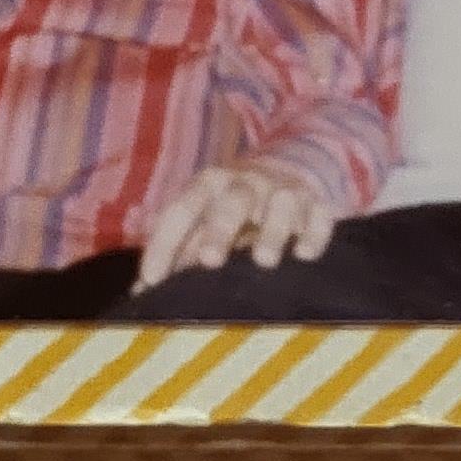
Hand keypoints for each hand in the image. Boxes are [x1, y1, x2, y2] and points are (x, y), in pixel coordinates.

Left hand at [136, 161, 337, 288]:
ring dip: (272, 230)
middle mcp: (246, 183)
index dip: (165, 242)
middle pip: (233, 199)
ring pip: (281, 202)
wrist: (288, 166)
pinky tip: (302, 254)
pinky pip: (319, 215)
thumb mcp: (202, 219)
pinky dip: (314, 233)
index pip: (182, 208)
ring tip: (264, 261)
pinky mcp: (316, 204)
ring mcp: (284, 191)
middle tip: (209, 260)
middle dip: (220, 228)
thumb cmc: (232, 207)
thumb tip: (141, 294)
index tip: (152, 279)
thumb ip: (176, 252)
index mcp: (210, 185)